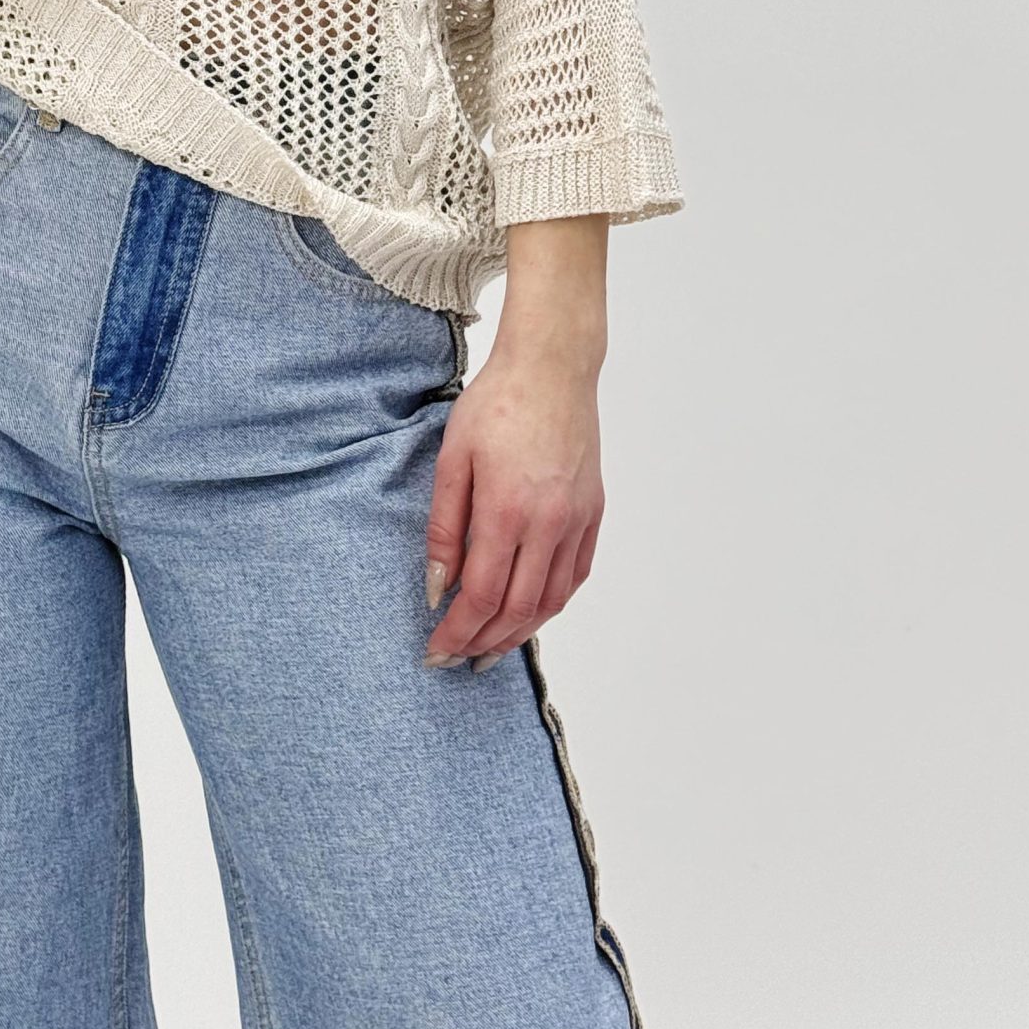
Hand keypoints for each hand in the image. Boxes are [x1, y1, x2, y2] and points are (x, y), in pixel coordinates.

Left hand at [420, 335, 605, 669]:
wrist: (551, 368)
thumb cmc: (495, 404)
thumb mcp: (453, 459)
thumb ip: (445, 528)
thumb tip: (438, 588)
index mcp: (507, 509)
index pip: (481, 596)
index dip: (457, 632)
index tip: (435, 650)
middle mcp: (548, 523)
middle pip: (517, 609)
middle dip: (482, 643)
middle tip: (455, 660)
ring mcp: (576, 520)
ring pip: (550, 601)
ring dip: (519, 633)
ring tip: (489, 649)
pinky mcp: (593, 512)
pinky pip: (574, 576)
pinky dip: (551, 603)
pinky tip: (530, 612)